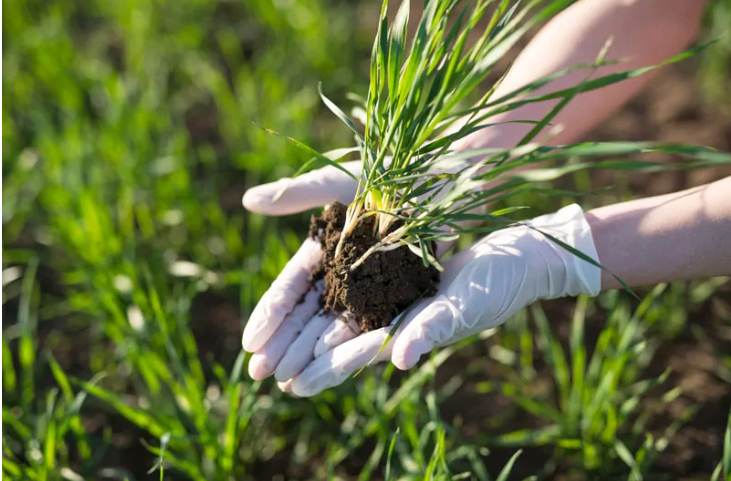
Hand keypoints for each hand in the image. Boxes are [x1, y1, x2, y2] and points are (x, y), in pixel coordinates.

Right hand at [241, 156, 463, 383]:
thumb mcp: (337, 182)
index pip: (291, 289)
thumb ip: (297, 193)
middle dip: (283, 344)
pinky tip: (332, 368)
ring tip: (288, 382)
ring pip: (336, 327)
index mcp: (324, 250)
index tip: (250, 341)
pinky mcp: (401, 296)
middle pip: (309, 315)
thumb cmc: (389, 173)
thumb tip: (248, 201)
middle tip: (259, 372)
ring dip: (312, 355)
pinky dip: (352, 347)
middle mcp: (345, 274)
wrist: (441, 175)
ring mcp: (371, 288)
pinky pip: (373, 325)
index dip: (270, 314)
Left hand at [285, 203, 601, 395]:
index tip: (292, 386)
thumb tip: (400, 359)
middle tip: (262, 372)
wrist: (518, 255)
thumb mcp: (465, 306)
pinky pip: (354, 285)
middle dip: (301, 354)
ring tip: (272, 344)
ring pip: (340, 315)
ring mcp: (393, 296)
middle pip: (339, 339)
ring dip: (306, 329)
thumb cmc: (499, 284)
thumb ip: (433, 331)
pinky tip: (307, 292)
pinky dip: (328, 292)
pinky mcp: (396, 272)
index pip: (356, 355)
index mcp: (406, 332)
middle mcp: (393, 318)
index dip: (324, 370)